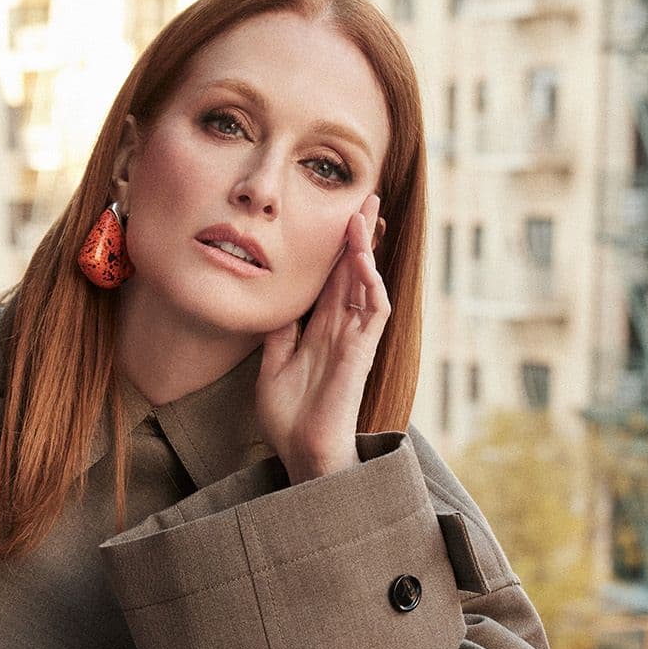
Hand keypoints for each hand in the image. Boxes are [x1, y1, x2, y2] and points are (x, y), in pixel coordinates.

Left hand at [256, 194, 389, 483]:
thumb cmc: (289, 417)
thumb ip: (279, 335)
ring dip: (366, 250)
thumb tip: (276, 306)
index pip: (334, 278)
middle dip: (360, 235)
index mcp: (321, 330)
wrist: (300, 452)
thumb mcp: (273, 366)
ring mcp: (355, 340)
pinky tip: (362, 261)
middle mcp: (342, 329)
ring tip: (363, 215)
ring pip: (367, 284)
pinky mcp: (362, 354)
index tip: (338, 214)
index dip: (337, 247)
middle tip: (365, 196)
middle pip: (355, 272)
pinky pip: (374, 312)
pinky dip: (370, 285)